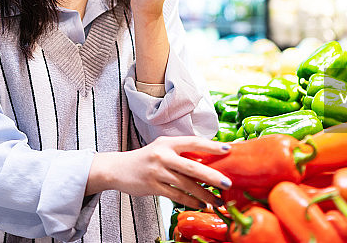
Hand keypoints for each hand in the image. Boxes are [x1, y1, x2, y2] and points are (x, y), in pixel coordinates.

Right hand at [86, 135, 231, 209]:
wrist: (118, 168)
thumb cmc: (146, 158)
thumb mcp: (162, 149)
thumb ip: (182, 153)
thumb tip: (210, 159)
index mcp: (168, 142)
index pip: (193, 142)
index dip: (211, 145)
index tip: (228, 149)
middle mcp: (163, 155)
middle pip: (192, 166)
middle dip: (212, 176)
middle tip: (227, 183)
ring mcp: (157, 171)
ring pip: (186, 184)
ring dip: (204, 194)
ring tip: (218, 201)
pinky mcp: (152, 186)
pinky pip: (176, 196)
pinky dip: (190, 201)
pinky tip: (201, 204)